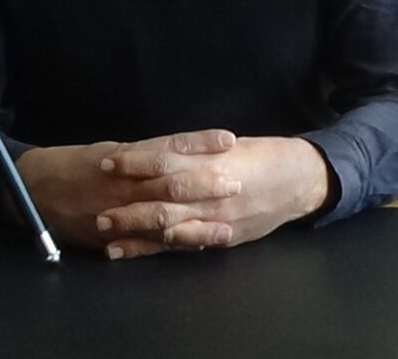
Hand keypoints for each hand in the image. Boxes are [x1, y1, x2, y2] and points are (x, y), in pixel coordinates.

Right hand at [15, 129, 238, 250]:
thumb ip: (141, 156)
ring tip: (228, 226)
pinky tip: (198, 246)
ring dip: (197, 222)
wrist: (36, 188)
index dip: (200, 144)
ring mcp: (121, 211)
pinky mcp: (114, 235)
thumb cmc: (75, 165)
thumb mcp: (108, 151)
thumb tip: (177, 153)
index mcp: (127, 157)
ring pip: (164, 215)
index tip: (229, 140)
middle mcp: (126, 183)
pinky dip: (173, 244)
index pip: (169, 146)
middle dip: (205, 184)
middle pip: (172, 181)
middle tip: (237, 182)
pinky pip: (148, 242)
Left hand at [95, 136, 330, 259]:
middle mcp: (213, 194)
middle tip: (97, 207)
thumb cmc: (260, 157)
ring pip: (169, 227)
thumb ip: (193, 150)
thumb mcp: (227, 145)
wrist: (299, 182)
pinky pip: (181, 246)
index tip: (108, 162)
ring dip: (134, 230)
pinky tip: (126, 252)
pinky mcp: (219, 238)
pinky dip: (151, 249)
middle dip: (129, 204)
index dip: (135, 162)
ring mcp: (216, 220)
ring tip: (104, 231)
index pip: (167, 161)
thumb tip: (153, 151)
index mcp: (213, 163)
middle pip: (163, 200)